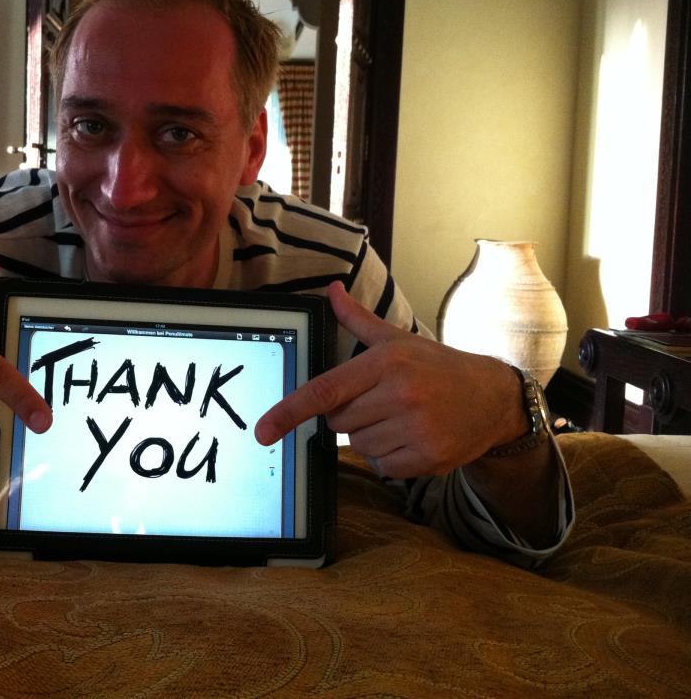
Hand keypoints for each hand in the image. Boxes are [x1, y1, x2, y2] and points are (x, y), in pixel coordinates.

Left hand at [254, 281, 526, 478]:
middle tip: (379, 402)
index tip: (264, 430)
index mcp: (386, 362)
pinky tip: (412, 436)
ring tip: (400, 417)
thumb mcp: (397, 339)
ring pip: (359, 446)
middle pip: (338, 422)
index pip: (326, 390)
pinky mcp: (429, 457)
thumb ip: (357, 319)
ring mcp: (417, 428)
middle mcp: (401, 394)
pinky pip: (383, 466)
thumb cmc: (436, 366)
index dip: (289, 411)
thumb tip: (331, 291)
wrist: (492, 398)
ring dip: (370, 436)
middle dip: (348, 415)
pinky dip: (390, 456)